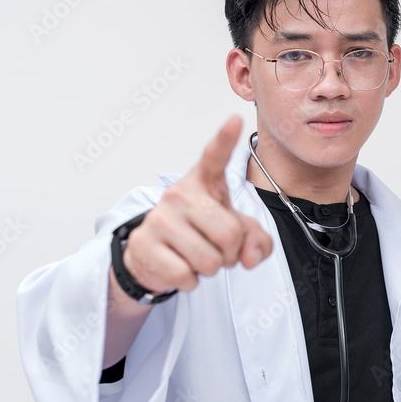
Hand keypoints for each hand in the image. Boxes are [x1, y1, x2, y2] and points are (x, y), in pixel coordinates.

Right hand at [121, 114, 272, 293]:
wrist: (151, 255)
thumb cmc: (198, 233)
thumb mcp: (233, 230)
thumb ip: (255, 239)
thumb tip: (249, 257)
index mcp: (203, 182)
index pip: (215, 157)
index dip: (225, 139)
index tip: (235, 119)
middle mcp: (180, 193)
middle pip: (229, 234)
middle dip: (230, 253)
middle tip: (215, 249)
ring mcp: (160, 217)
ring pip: (210, 260)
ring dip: (210, 269)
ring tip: (196, 257)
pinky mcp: (145, 244)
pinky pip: (187, 275)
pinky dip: (190, 281)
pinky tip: (178, 267)